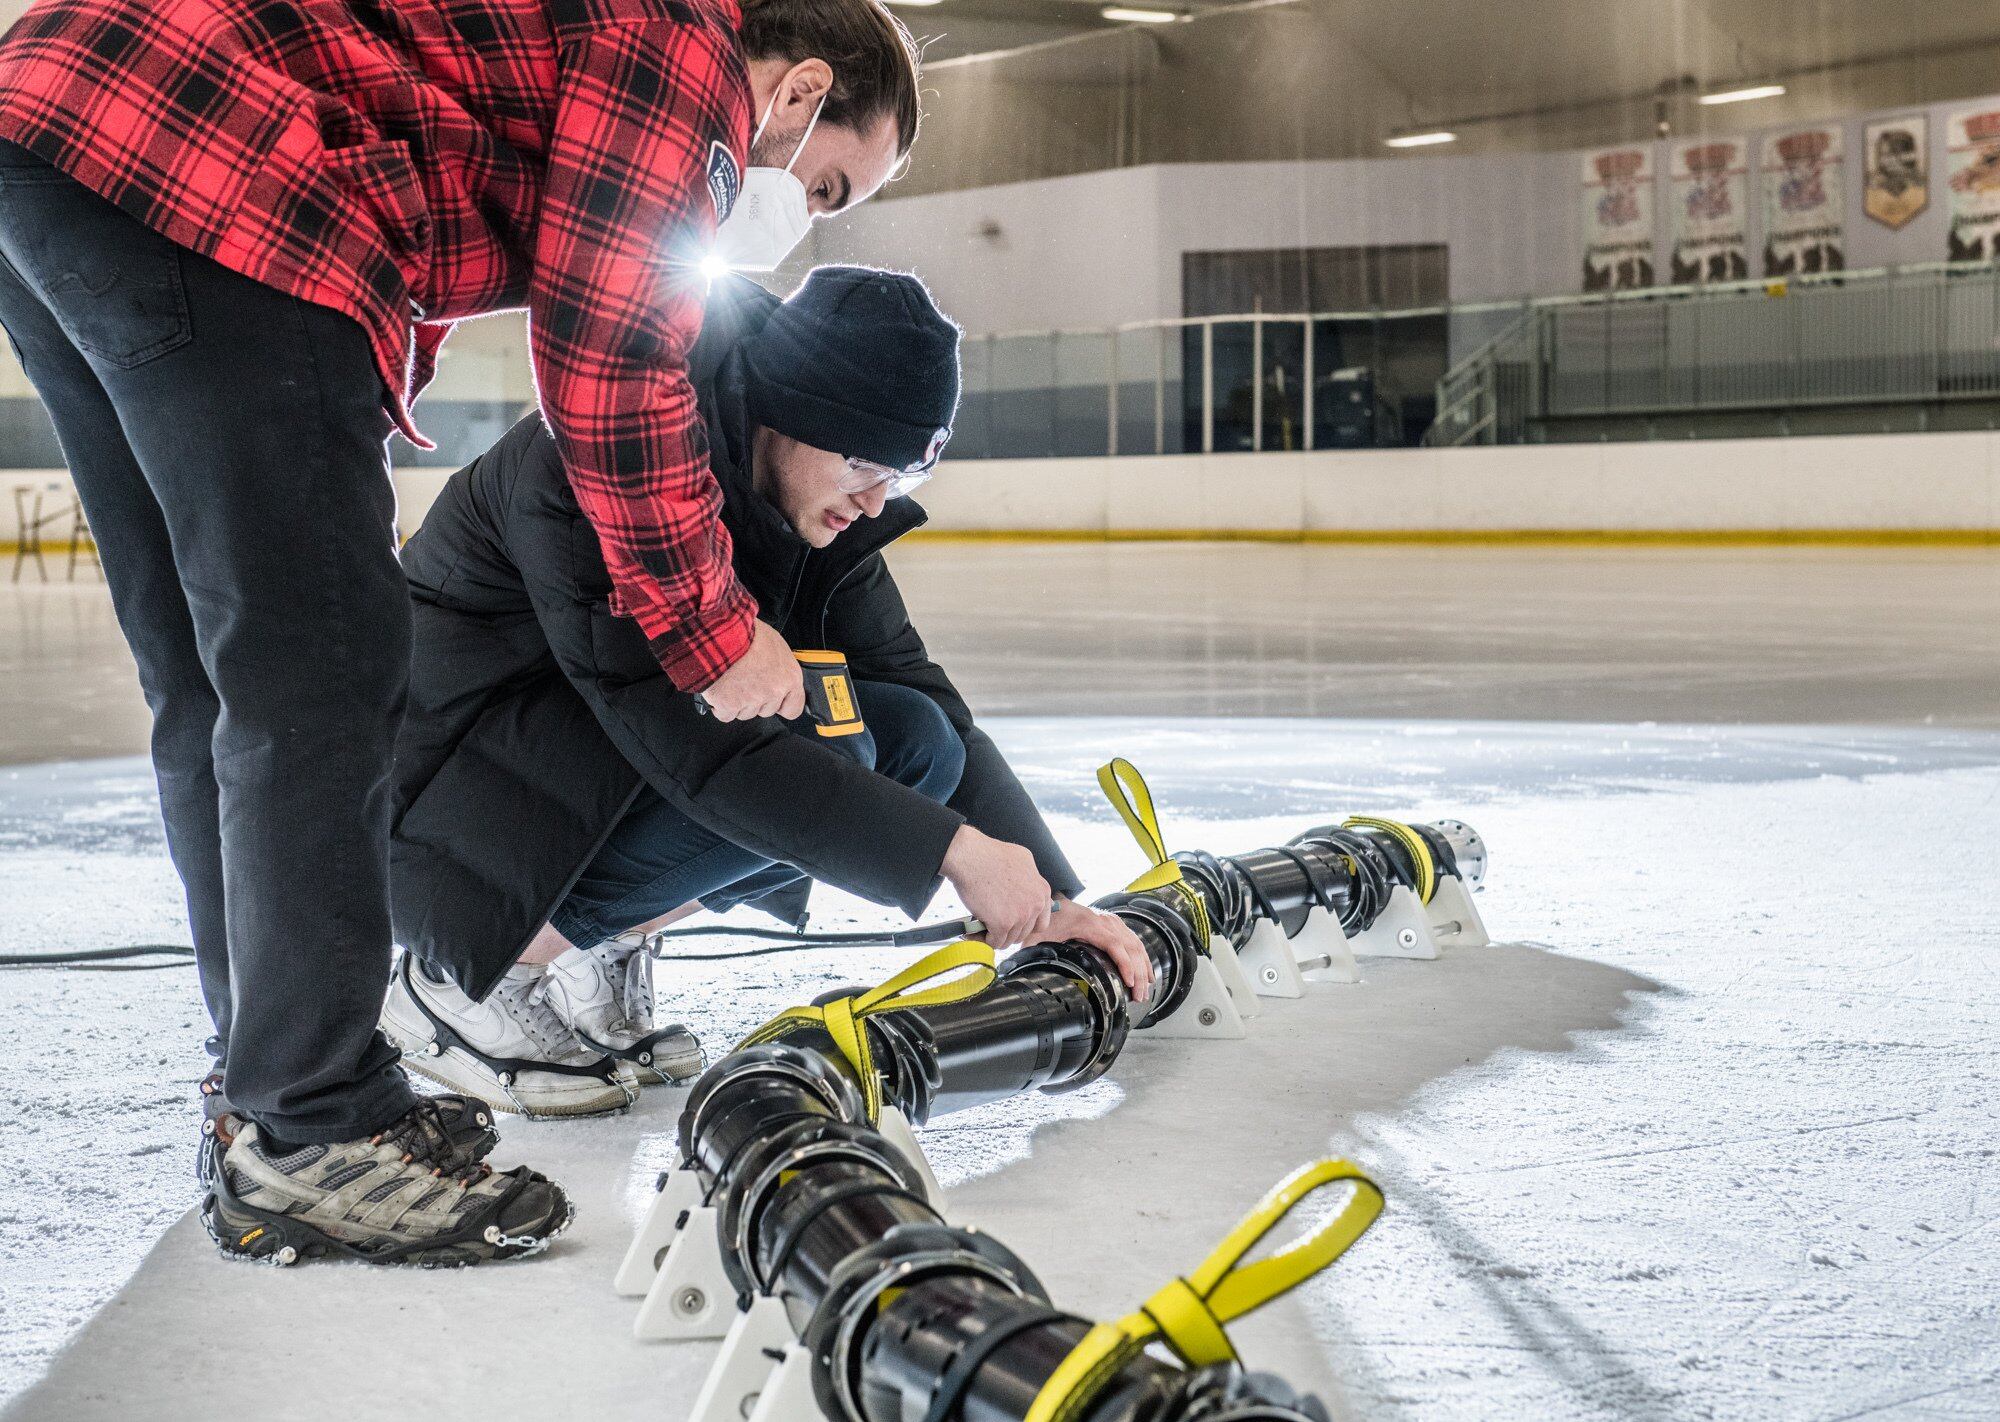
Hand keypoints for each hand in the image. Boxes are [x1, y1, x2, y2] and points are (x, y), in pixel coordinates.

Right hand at [700, 620, 804, 721]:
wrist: (721, 634)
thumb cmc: (747, 633)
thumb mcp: (775, 644)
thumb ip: (780, 666)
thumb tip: (777, 674)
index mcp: (790, 678)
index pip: (793, 708)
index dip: (781, 705)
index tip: (774, 702)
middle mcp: (773, 692)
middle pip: (766, 711)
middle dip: (756, 700)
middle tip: (746, 681)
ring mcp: (752, 700)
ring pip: (745, 713)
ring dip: (738, 702)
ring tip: (732, 680)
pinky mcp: (730, 705)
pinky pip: (725, 715)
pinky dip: (720, 706)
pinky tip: (720, 690)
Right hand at [941, 826, 1051, 949]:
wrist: (969, 856)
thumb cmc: (989, 855)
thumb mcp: (1022, 860)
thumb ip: (1030, 879)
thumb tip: (1029, 891)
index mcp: (1042, 890)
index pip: (1041, 922)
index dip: (1024, 925)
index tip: (1013, 924)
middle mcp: (1035, 903)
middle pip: (1024, 933)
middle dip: (1008, 931)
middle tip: (992, 924)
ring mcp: (1021, 915)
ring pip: (1009, 939)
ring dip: (995, 936)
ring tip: (982, 927)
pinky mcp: (1003, 924)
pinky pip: (996, 942)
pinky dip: (984, 940)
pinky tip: (975, 932)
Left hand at [1030, 898, 1153, 1003]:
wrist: (1052, 898)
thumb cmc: (1047, 916)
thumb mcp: (1037, 934)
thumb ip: (1030, 949)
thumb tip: (1019, 966)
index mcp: (1089, 924)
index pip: (1114, 944)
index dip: (1124, 964)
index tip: (1129, 982)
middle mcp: (1104, 921)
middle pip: (1129, 947)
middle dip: (1137, 973)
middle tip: (1139, 996)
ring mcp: (1111, 921)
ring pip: (1135, 944)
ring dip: (1143, 967)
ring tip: (1145, 990)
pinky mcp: (1113, 925)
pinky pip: (1133, 940)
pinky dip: (1142, 957)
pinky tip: (1147, 972)